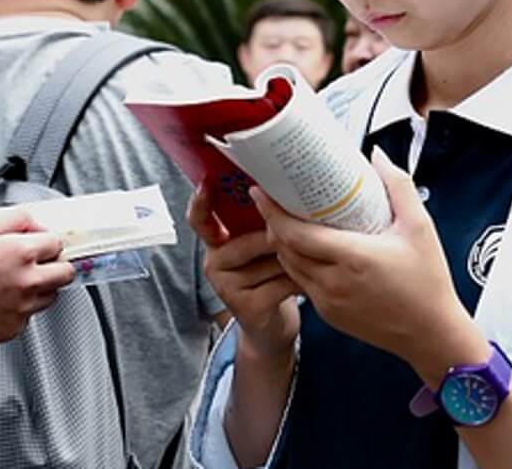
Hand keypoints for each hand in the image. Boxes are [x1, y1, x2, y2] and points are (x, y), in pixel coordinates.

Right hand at [0, 210, 75, 360]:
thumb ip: (15, 219)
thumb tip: (35, 224)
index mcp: (21, 253)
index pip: (57, 243)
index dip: (47, 240)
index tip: (39, 242)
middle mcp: (27, 283)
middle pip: (65, 273)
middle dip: (55, 264)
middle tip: (36, 261)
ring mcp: (21, 309)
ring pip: (50, 296)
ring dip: (41, 286)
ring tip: (12, 280)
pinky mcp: (11, 330)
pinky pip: (29, 316)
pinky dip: (21, 307)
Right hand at [188, 186, 300, 362]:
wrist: (272, 326)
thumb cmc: (270, 276)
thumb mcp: (262, 247)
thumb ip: (263, 224)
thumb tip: (283, 194)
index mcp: (216, 242)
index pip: (200, 219)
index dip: (200, 202)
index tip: (207, 183)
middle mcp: (214, 263)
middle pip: (253, 238)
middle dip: (284, 237)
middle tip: (308, 233)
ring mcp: (226, 287)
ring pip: (272, 260)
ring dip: (297, 259)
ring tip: (312, 259)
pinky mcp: (245, 307)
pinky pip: (281, 283)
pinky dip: (301, 281)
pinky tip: (310, 281)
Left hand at [260, 149, 486, 387]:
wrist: (431, 335)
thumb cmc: (428, 284)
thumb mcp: (420, 227)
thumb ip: (398, 186)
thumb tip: (378, 158)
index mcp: (352, 258)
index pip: (295, 234)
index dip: (273, 212)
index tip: (262, 192)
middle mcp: (333, 283)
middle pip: (285, 249)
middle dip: (274, 223)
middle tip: (274, 200)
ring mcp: (328, 302)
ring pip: (290, 267)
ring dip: (284, 245)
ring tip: (288, 222)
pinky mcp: (329, 316)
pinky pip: (303, 284)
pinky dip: (298, 264)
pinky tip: (309, 251)